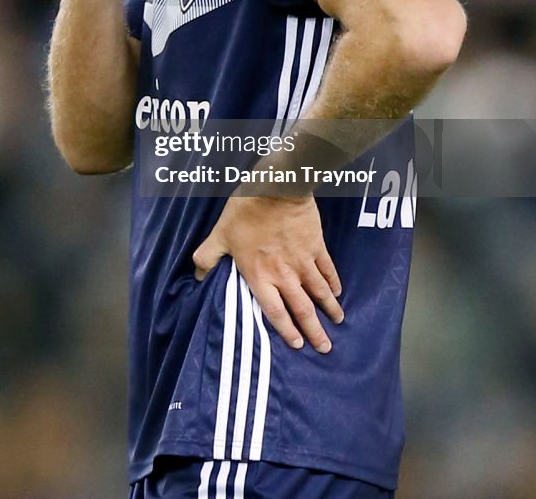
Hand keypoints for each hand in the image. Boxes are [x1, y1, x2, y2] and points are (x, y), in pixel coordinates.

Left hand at [193, 194, 343, 352]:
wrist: (278, 188)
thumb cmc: (246, 210)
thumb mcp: (220, 233)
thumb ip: (208, 255)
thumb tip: (198, 275)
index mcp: (260, 275)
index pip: (274, 312)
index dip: (286, 330)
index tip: (297, 345)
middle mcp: (284, 274)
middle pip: (302, 309)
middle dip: (314, 331)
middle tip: (324, 348)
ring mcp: (303, 261)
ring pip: (319, 292)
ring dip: (329, 309)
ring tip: (337, 322)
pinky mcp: (317, 246)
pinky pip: (328, 269)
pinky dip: (334, 282)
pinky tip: (338, 291)